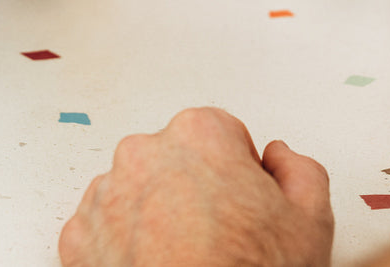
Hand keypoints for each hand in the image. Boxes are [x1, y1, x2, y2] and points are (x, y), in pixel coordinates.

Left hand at [60, 107, 334, 266]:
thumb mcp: (310, 221)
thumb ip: (299, 169)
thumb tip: (281, 159)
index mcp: (198, 134)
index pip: (223, 135)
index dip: (240, 174)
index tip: (245, 205)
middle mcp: (143, 154)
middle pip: (176, 161)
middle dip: (195, 190)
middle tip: (220, 238)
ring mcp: (105, 196)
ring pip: (137, 194)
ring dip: (157, 218)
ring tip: (187, 260)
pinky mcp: (78, 239)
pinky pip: (105, 231)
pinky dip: (125, 248)